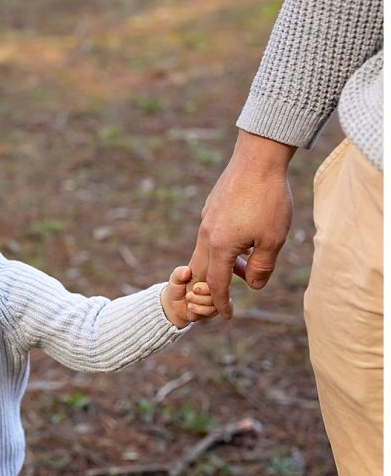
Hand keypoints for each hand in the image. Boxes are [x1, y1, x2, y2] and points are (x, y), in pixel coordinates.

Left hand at [161, 266, 216, 327]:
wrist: (174, 306)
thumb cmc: (177, 289)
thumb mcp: (175, 279)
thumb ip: (179, 273)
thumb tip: (187, 270)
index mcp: (208, 276)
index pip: (214, 279)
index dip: (202, 286)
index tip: (193, 288)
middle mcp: (215, 287)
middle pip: (216, 292)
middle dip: (198, 295)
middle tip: (189, 295)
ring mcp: (216, 299)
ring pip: (214, 302)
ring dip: (197, 303)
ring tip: (189, 300)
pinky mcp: (214, 310)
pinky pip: (211, 311)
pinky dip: (198, 310)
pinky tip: (191, 307)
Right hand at [189, 130, 294, 317]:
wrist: (257, 159)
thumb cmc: (268, 200)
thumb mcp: (273, 240)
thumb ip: (262, 268)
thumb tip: (253, 285)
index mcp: (219, 246)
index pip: (216, 285)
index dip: (221, 303)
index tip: (226, 316)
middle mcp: (206, 235)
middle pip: (200, 272)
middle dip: (209, 290)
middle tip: (223, 300)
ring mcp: (206, 220)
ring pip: (205, 253)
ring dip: (223, 267)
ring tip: (248, 267)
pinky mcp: (211, 209)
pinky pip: (210, 238)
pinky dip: (223, 249)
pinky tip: (245, 242)